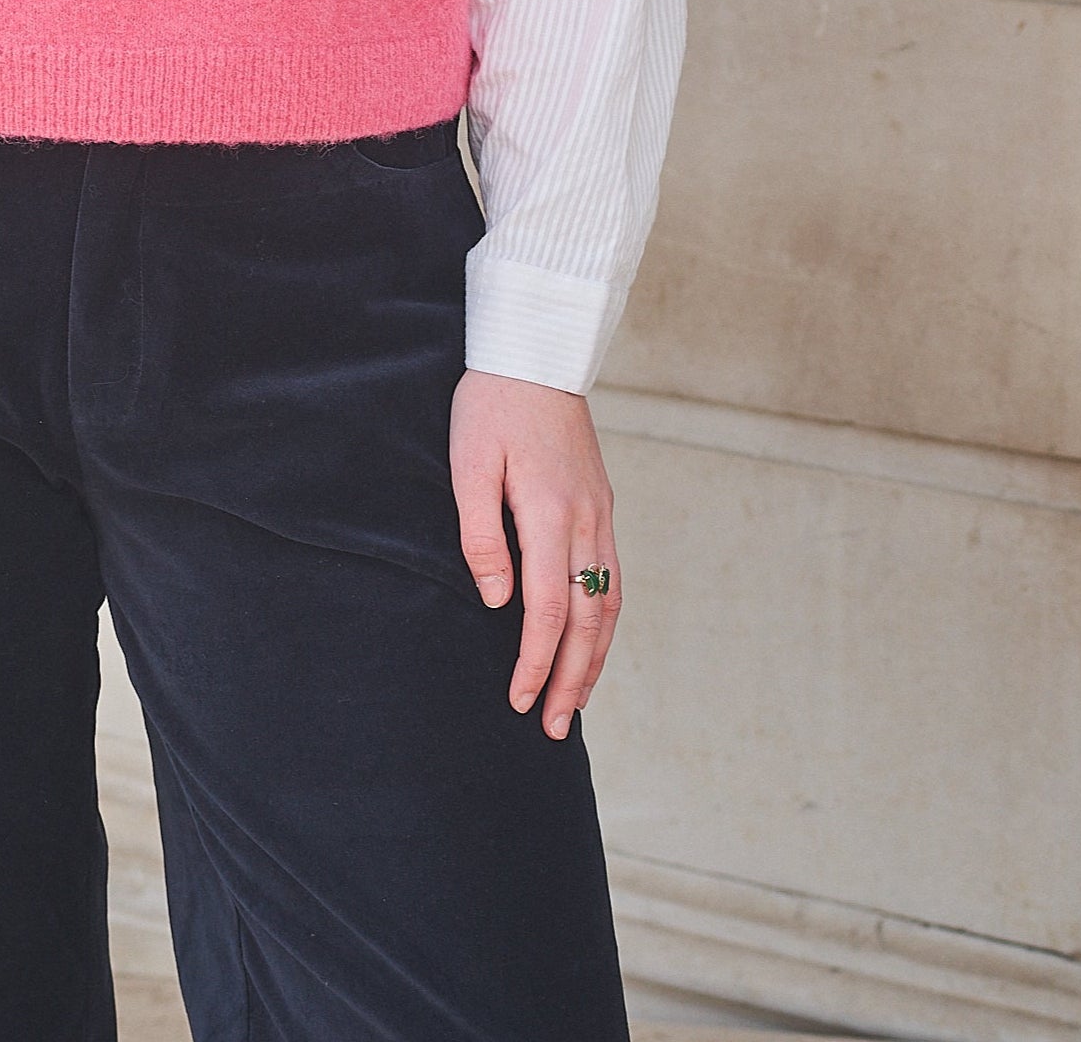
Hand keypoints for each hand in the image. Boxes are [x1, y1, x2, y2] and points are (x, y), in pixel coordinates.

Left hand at [449, 367, 619, 737]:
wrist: (537, 352)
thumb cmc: (492, 404)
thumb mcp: (469, 462)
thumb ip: (482, 535)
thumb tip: (499, 602)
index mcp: (552, 512)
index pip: (548, 608)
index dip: (535, 661)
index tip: (519, 699)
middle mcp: (587, 519)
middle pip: (588, 619)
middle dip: (571, 678)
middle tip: (551, 727)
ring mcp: (601, 513)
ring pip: (609, 603)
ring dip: (594, 658)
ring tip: (575, 702)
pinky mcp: (602, 505)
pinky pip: (611, 577)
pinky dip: (604, 622)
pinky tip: (590, 643)